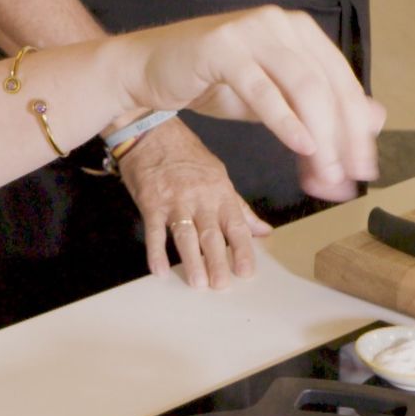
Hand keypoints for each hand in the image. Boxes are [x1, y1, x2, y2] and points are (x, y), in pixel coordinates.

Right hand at [113, 7, 384, 199]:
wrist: (149, 70)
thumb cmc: (212, 82)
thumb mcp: (274, 98)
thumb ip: (318, 108)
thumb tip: (374, 120)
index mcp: (300, 32)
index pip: (342, 82)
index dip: (357, 129)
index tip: (363, 169)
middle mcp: (281, 25)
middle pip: (329, 86)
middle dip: (344, 138)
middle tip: (347, 179)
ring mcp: (253, 32)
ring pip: (304, 88)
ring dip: (321, 136)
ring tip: (325, 173)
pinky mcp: (224, 49)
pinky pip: (264, 90)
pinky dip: (287, 121)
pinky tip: (304, 146)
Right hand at [118, 119, 272, 288]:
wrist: (151, 130)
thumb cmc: (186, 155)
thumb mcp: (219, 176)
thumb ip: (240, 207)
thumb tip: (263, 230)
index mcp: (221, 193)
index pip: (236, 226)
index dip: (243, 250)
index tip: (247, 272)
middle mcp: (200, 198)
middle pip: (212, 234)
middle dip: (218, 261)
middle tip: (222, 285)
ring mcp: (175, 200)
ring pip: (186, 234)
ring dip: (192, 260)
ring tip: (197, 283)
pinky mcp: (150, 202)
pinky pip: (155, 230)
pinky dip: (155, 252)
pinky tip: (159, 270)